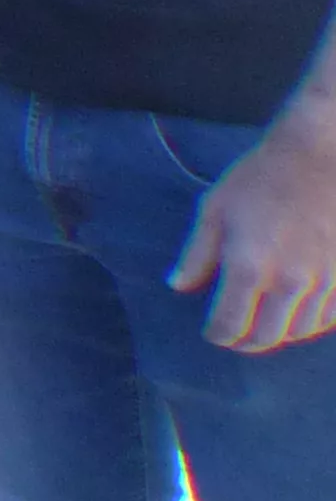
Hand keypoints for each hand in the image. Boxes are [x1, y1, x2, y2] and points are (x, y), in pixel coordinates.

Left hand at [172, 117, 335, 350]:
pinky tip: (298, 312)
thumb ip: (197, 254)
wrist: (318, 159)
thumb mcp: (215, 209)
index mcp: (249, 267)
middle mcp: (288, 284)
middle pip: (267, 337)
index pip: (230, 323)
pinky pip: (329, 318)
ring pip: (300, 331)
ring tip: (264, 322)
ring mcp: (323, 284)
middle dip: (247, 341)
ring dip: (279, 332)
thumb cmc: (260, 179)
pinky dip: (310, 322)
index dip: (218, 335)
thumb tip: (178, 286)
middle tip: (237, 336)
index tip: (213, 334)